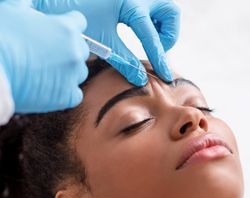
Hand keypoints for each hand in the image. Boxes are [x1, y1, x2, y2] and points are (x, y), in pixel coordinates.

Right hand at [0, 0, 88, 112]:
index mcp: (66, 29)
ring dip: (69, 72)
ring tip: (48, 73)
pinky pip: (75, 94)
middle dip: (69, 51)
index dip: (69, 26)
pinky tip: (52, 89)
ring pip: (80, 73)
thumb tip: (28, 4)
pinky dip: (66, 92)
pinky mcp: (67, 96)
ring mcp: (73, 76)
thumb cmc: (0, 39)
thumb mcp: (12, 11)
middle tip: (50, 55)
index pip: (79, 23)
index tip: (60, 32)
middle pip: (82, 50)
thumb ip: (27, 5)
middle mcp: (75, 52)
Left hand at [33, 0, 179, 85]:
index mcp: (131, 3)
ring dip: (162, 27)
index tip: (165, 76)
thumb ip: (124, 61)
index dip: (159, 59)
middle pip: (171, 13)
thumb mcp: (103, 41)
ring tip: (148, 40)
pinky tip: (139, 31)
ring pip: (164, 9)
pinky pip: (151, 7)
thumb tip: (141, 79)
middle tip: (154, 48)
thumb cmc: (77, 17)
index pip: (152, 37)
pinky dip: (152, 21)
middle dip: (168, 35)